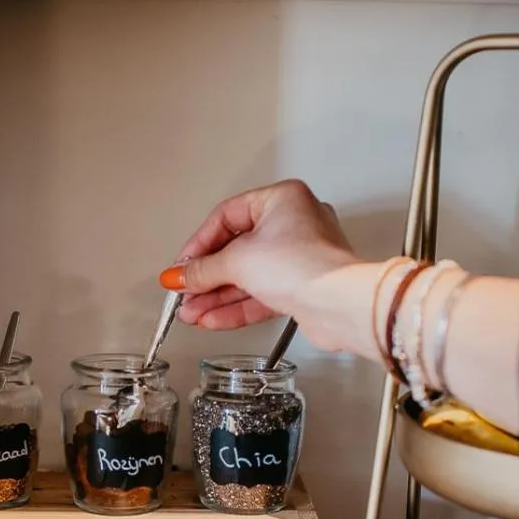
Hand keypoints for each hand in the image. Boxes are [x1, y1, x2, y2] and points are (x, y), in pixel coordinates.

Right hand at [161, 180, 357, 345]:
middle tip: (184, 292)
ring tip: (192, 312)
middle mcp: (294, 224)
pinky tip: (213, 318)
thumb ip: (203, 269)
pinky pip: (261, 295)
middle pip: (236, 250)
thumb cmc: (306, 266)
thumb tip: (180, 276)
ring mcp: (299, 258)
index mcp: (282, 199)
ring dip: (217, 296)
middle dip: (206, 277)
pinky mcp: (302, 288)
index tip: (181, 266)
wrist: (339, 304)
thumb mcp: (238, 261)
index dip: (199, 244)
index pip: (227, 216)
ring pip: (248, 277)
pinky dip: (236, 307)